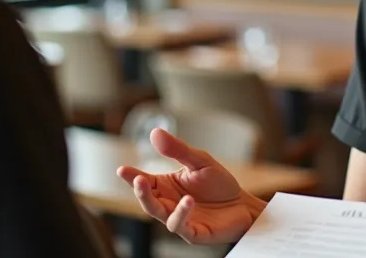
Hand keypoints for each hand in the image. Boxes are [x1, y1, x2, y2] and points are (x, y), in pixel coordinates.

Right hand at [115, 128, 265, 243]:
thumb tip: (155, 133)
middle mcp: (169, 204)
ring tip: (159, 186)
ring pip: (160, 215)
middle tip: (138, 180)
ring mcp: (180, 219)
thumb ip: (178, 150)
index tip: (122, 170)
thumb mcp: (200, 161)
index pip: (145, 181)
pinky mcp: (194, 232)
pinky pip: (181, 226)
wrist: (244, 204)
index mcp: (166, 186)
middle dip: (140, 191)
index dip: (132, 177)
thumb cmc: (219, 184)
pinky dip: (181, 214)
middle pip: (148, 200)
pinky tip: (188, 201)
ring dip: (157, 204)